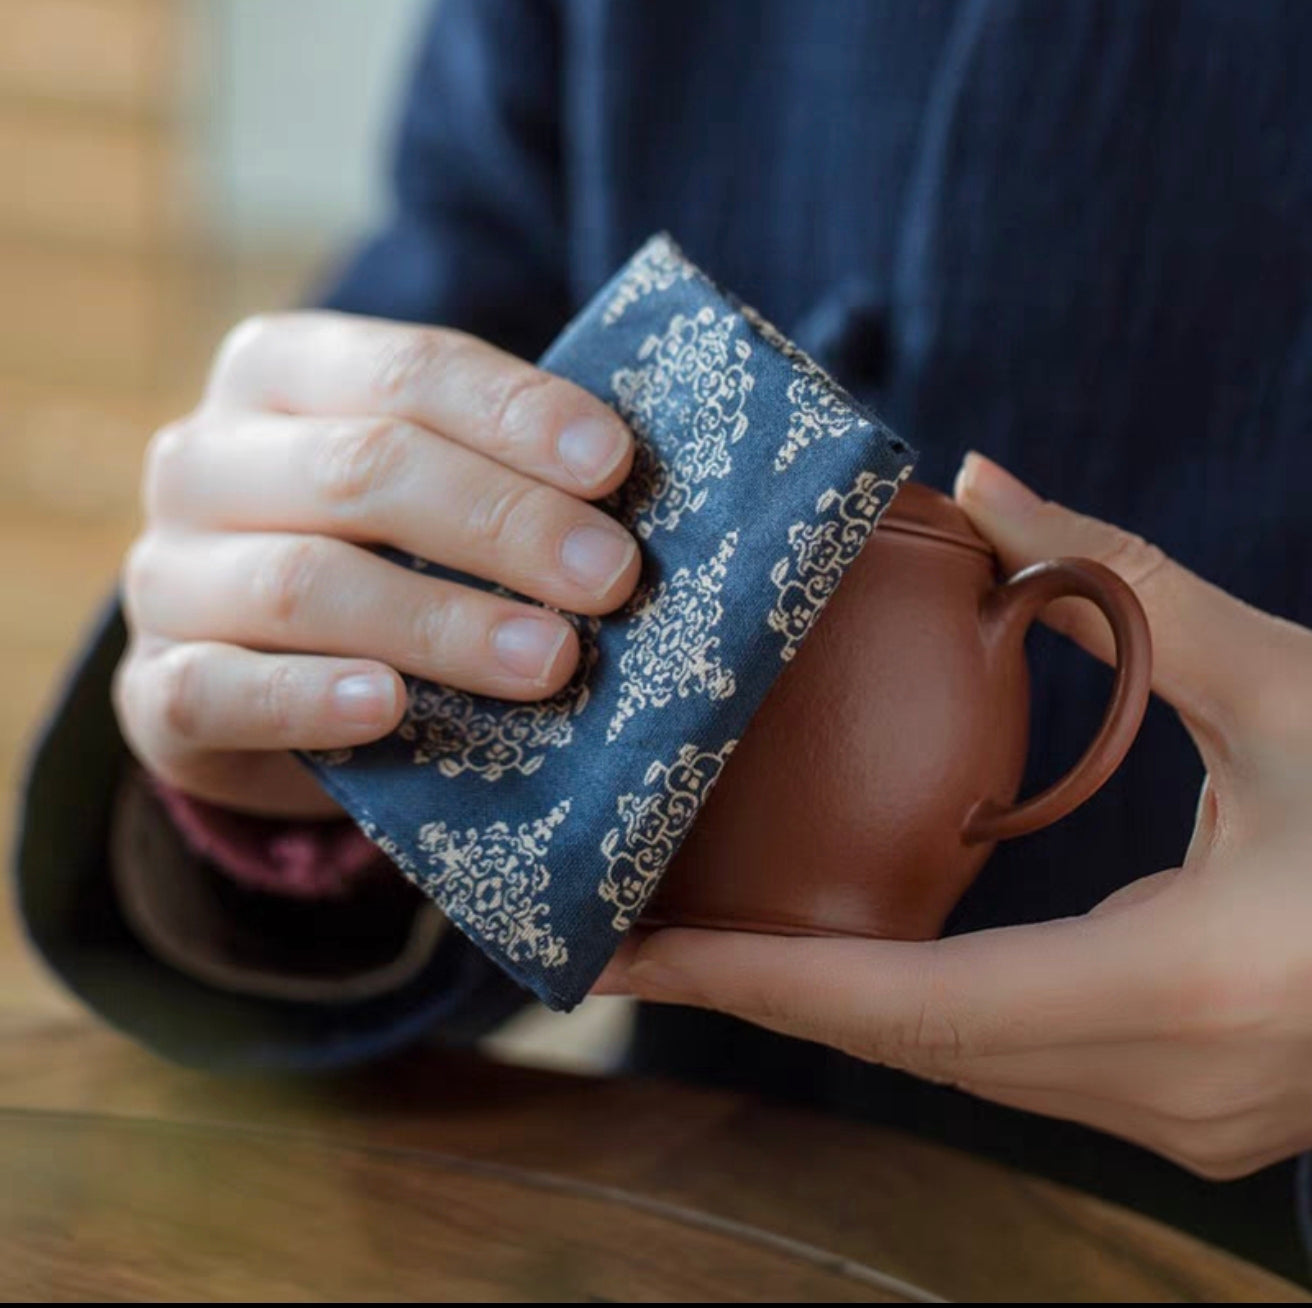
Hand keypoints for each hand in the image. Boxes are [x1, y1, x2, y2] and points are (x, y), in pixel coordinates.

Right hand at [115, 312, 638, 816]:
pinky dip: (308, 698)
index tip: (614, 465)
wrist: (263, 672)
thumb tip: (632, 491)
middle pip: (361, 471)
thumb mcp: (432, 490)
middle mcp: (205, 459)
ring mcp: (168, 574)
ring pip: (303, 584)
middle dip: (502, 523)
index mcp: (278, 373)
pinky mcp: (155, 687)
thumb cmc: (381, 555)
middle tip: (610, 578)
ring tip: (550, 661)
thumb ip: (503, 474)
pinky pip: (214, 690)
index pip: (406, 370)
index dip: (516, 414)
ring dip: (442, 623)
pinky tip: (388, 708)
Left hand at [600, 452, 1311, 1178]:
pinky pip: (1013, 1068)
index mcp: (1189, 984)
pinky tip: (852, 961)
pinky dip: (919, 1016)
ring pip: (960, 1069)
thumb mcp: (1289, 685)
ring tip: (716, 946)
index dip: (763, 982)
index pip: (915, 1002)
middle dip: (768, 996)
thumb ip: (1128, 581)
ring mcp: (1186, 1119)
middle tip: (634, 938)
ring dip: (837, 1010)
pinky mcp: (1194, 1108)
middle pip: (915, 1046)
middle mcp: (1172, 1084)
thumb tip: (989, 479)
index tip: (637, 957)